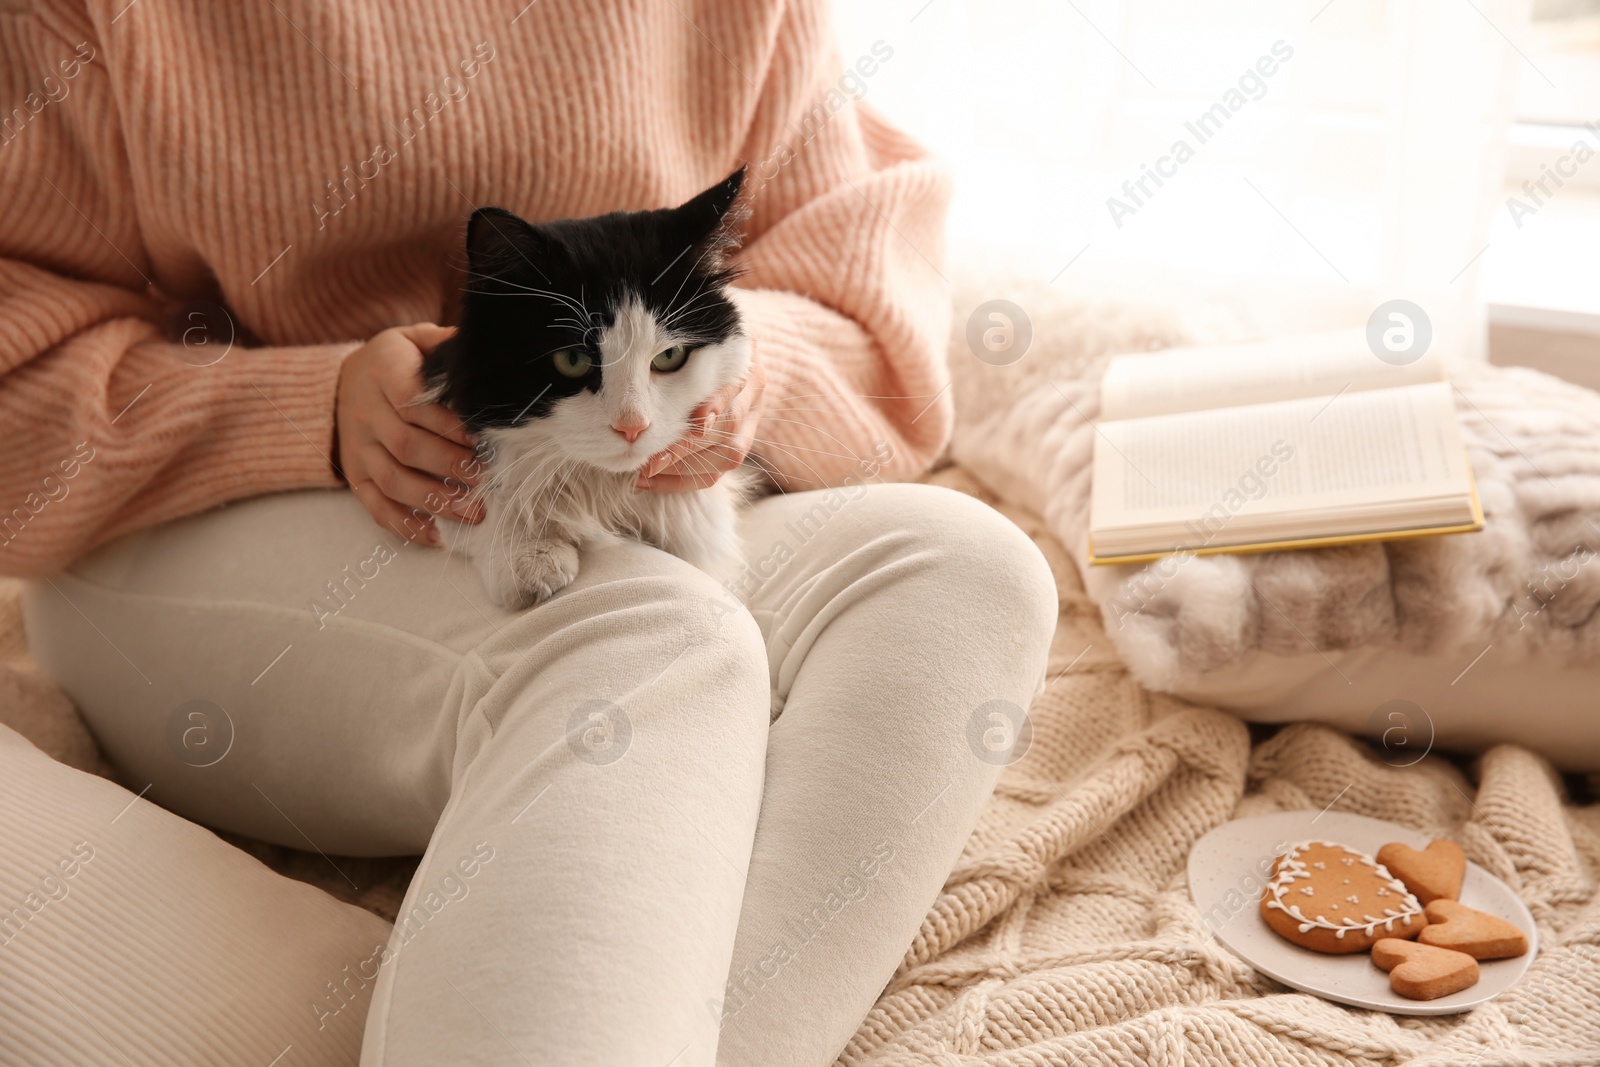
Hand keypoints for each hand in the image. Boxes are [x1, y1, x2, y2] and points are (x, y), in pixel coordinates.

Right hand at [335, 323, 483, 543]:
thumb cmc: (397, 361)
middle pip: (407, 446)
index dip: (449, 425)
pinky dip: (406, 525)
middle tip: (486, 480)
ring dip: (435, 500)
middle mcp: (365, 413)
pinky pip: (377, 507)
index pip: (413, 403)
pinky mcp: (356, 476)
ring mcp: (358, 449)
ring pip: (393, 480)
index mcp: (383, 372)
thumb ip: (446, 345)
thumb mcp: (415, 339)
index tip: (482, 439)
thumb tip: (486, 356)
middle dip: (450, 466)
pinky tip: (438, 535)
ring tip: (473, 512)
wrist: (343, 380)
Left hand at [637, 352, 765, 492]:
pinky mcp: (739, 443)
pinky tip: (651, 480)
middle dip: (688, 446)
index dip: (716, 404)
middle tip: (651, 459)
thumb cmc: (690, 341)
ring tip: (647, 471)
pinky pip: (717, 472)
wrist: (718, 347)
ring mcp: (751, 418)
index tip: (696, 421)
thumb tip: (633, 384)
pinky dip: (683, 480)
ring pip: (729, 455)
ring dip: (685, 467)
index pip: (734, 385)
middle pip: (729, 426)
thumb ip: (670, 355)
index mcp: (744, 358)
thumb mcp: (684, 340)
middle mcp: (753, 390)